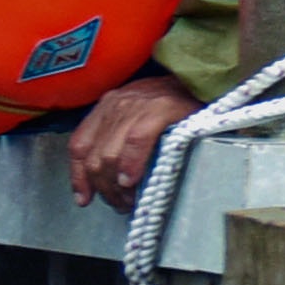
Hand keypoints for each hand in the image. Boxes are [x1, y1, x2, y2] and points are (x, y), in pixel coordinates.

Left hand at [73, 74, 194, 209]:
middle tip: (120, 204)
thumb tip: (108, 178)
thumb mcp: (138, 117)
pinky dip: (130, 164)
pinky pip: (135, 141)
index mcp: (106, 107)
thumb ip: (118, 139)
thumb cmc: (173, 104)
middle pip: (95, 157)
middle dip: (104, 188)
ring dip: (116, 186)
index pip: (79, 146)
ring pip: (110, 155)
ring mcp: (136, 106)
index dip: (78, 177)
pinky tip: (131, 181)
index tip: (84, 199)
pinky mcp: (160, 108)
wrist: (205, 80)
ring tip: (129, 201)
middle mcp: (115, 105)